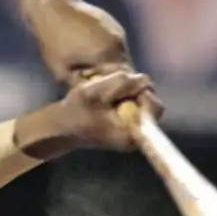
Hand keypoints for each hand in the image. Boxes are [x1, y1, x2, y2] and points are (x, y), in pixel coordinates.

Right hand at [12, 71, 152, 160]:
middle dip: (136, 91)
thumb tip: (145, 79)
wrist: (61, 127)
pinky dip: (125, 97)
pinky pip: (134, 107)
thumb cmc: (75, 110)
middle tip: (115, 85)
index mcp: (131, 132)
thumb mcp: (95, 91)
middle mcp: (135, 136)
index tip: (128, 85)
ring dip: (129, 92)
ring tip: (109, 90)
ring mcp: (131, 133)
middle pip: (151, 105)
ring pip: (142, 104)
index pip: (155, 108)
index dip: (144, 92)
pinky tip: (108, 96)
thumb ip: (120, 83)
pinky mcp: (126, 127)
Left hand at [22, 0, 163, 118]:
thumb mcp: (63, 72)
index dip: (133, 102)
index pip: (131, 86)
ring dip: (115, 75)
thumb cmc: (53, 38)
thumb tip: (100, 105)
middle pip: (130, 76)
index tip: (133, 116)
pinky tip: (93, 64)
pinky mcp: (113, 28)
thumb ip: (85, 88)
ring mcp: (118, 34)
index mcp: (109, 56)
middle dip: (124, 90)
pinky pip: (117, 51)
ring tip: (100, 85)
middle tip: (114, 105)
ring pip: (123, 63)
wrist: (51, 2)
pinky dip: (109, 61)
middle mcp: (119, 45)